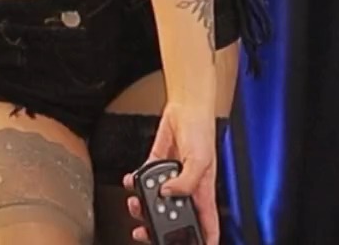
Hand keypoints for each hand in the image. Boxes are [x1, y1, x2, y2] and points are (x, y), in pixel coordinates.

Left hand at [121, 102, 218, 242]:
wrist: (186, 107)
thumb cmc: (202, 131)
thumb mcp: (200, 160)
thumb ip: (186, 181)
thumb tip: (168, 194)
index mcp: (202, 192)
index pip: (206, 225)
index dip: (203, 241)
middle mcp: (186, 188)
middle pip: (174, 218)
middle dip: (158, 227)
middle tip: (145, 231)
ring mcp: (171, 178)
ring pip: (155, 203)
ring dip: (142, 207)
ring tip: (135, 204)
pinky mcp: (157, 166)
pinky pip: (143, 181)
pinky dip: (134, 184)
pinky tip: (132, 182)